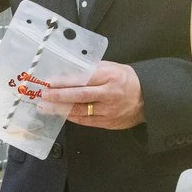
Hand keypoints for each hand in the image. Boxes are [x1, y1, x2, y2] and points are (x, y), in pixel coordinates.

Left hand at [12, 61, 144, 129]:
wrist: (148, 99)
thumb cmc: (126, 79)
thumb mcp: (112, 67)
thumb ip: (91, 69)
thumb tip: (68, 69)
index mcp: (110, 77)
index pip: (83, 80)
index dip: (64, 82)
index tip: (48, 82)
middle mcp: (109, 95)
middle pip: (79, 96)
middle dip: (58, 97)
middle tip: (42, 96)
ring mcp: (108, 111)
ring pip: (80, 111)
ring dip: (60, 109)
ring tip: (45, 107)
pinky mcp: (108, 123)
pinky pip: (86, 121)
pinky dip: (72, 117)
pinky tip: (60, 113)